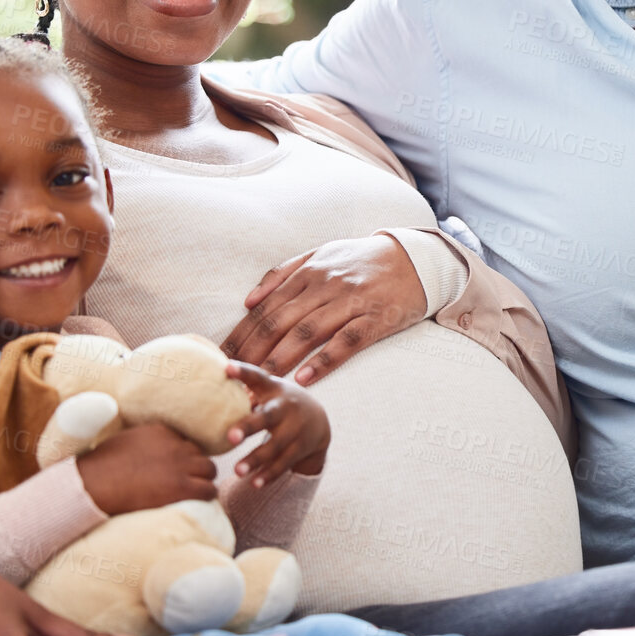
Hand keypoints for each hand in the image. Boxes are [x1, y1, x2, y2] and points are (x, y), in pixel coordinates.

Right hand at [75, 422, 217, 515]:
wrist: (94, 486)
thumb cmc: (101, 468)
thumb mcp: (126, 443)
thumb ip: (145, 444)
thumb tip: (146, 454)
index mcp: (160, 432)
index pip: (185, 441)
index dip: (182, 457)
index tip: (175, 469)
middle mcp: (175, 445)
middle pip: (200, 454)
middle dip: (195, 467)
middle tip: (186, 482)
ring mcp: (180, 465)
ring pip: (209, 470)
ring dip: (203, 480)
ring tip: (193, 493)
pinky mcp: (182, 487)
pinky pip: (208, 490)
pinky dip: (205, 495)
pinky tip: (197, 502)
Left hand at [221, 235, 426, 384]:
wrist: (413, 258)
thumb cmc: (360, 260)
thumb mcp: (320, 255)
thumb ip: (283, 274)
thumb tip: (248, 300)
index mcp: (308, 272)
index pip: (266, 307)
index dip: (242, 332)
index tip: (221, 355)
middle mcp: (326, 285)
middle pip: (280, 321)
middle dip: (253, 349)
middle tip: (234, 375)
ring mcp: (352, 302)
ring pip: (308, 332)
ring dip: (282, 357)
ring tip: (262, 379)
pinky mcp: (376, 318)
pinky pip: (347, 341)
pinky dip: (324, 360)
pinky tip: (305, 378)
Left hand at [225, 361, 330, 483]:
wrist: (318, 420)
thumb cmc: (279, 403)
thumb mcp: (268, 390)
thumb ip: (245, 388)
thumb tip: (207, 382)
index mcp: (273, 389)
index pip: (257, 378)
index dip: (243, 372)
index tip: (226, 368)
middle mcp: (285, 408)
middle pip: (267, 417)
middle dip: (249, 427)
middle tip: (229, 437)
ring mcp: (295, 430)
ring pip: (274, 446)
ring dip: (255, 459)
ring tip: (237, 471)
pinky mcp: (299, 449)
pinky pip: (283, 464)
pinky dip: (269, 474)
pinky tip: (255, 484)